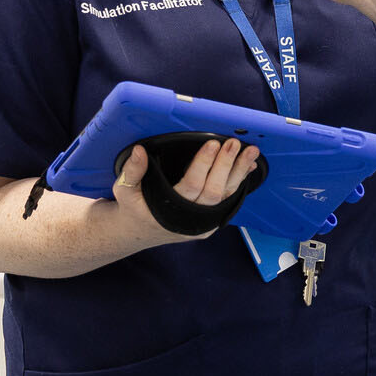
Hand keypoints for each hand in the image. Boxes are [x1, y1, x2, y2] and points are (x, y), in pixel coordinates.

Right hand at [110, 139, 261, 238]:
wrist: (139, 232)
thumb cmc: (132, 208)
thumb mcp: (124, 190)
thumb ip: (132, 171)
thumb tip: (139, 151)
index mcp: (169, 211)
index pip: (192, 185)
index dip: (204, 164)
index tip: (213, 144)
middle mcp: (191, 220)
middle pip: (215, 191)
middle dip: (226, 165)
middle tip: (233, 143)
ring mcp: (204, 223)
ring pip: (226, 196)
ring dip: (239, 172)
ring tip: (251, 153)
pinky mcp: (211, 221)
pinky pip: (228, 201)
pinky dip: (239, 183)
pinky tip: (248, 167)